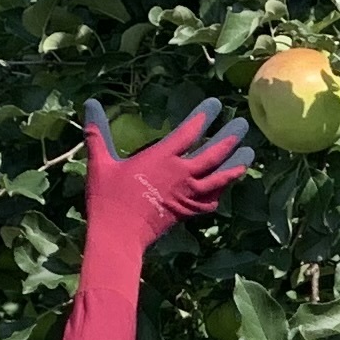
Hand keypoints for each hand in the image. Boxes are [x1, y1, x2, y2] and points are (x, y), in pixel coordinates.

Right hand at [83, 98, 255, 266]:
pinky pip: (211, 200)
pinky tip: (226, 185)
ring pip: (220, 177)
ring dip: (236, 164)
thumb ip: (98, 132)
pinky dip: (221, 191)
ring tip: (250, 153)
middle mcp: (181, 174)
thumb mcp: (100, 162)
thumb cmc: (108, 198)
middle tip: (243, 123)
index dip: (204, 116)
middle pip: (214, 153)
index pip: (189, 132)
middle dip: (230, 137)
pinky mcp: (188, 212)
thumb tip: (90, 103)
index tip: (216, 105)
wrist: (119, 236)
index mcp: (162, 158)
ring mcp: (188, 195)